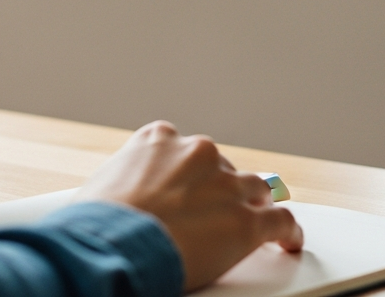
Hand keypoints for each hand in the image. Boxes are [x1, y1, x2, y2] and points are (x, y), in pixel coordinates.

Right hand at [76, 121, 302, 291]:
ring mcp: (226, 185)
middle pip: (223, 169)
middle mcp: (197, 153)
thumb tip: (113, 205)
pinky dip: (288, 231)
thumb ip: (123, 184)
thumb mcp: (100, 187)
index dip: (191, 173)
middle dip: (221, 191)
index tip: (192, 188)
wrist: (111, 245)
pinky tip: (288, 240)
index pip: (184, 150)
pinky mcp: (246, 221)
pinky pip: (280, 221)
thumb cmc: (95, 223)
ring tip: (261, 222)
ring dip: (255, 207)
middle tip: (217, 214)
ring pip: (255, 190)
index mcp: (159, 139)